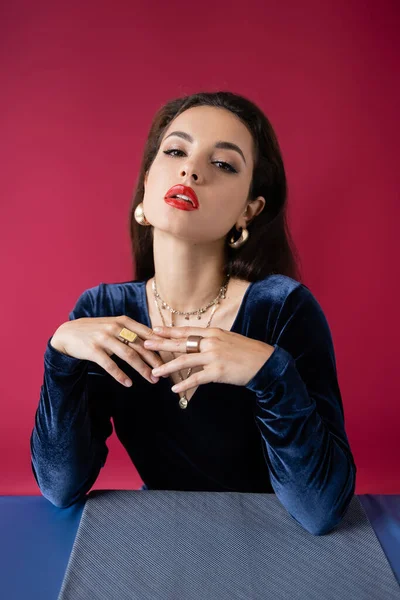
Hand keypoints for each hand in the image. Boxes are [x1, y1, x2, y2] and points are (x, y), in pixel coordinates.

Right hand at [50, 316, 165, 386]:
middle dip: (155, 361)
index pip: (147, 334)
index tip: (171, 358)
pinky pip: (110, 364)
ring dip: (142, 369)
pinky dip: (120, 375)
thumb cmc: (96, 331)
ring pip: (128, 355)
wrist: (68, 333)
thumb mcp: (114, 326)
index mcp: (123, 321)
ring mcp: (104, 338)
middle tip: (165, 373)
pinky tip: (128, 383)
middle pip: (141, 346)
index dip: (160, 347)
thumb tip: (156, 341)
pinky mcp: (93, 350)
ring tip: (152, 380)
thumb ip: (132, 332)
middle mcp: (115, 327)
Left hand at [144, 326, 274, 393]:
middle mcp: (211, 342)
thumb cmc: (246, 352)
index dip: (169, 331)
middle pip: (181, 343)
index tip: (154, 330)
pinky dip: (185, 384)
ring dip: (168, 367)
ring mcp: (214, 356)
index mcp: (213, 332)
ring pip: (185, 361)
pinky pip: (197, 379)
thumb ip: (211, 340)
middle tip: (145, 344)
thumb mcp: (228, 339)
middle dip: (161, 344)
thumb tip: (197, 342)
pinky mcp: (218, 371)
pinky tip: (175, 389)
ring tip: (155, 372)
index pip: (186, 331)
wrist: (264, 362)